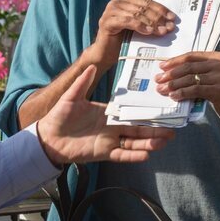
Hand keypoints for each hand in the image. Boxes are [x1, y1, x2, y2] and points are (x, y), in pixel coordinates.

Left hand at [37, 65, 174, 163]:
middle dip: (154, 130)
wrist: (47, 137)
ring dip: (148, 143)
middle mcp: (111, 128)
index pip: (131, 113)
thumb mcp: (71, 97)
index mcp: (107, 113)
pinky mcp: (102, 153)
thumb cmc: (59, 116)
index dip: (145, 114)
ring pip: (133, 142)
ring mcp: (108, 141)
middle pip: (137, 129)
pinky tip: (146, 154)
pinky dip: (133, 155)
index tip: (161, 112)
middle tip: (172, 131)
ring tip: (164, 142)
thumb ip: (83, 83)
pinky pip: (121, 154)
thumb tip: (92, 65)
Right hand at [90, 0, 175, 64]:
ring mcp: (110, 12)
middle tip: (169, 27)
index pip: (146, 2)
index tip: (172, 18)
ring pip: (136, 14)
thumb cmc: (122, 42)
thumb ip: (147, 21)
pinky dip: (139, 26)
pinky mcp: (107, 21)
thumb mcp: (137, 29)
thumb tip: (168, 22)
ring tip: (162, 31)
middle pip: (142, 8)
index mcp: (125, 2)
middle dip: (158, 18)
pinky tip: (149, 32)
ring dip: (151, 23)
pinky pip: (127, 21)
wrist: (104, 54)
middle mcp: (117, 3)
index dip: (161, 9)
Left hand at [155, 51, 219, 122]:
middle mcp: (219, 64)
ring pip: (190, 79)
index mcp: (216, 57)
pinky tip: (174, 96)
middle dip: (171, 74)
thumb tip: (173, 74)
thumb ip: (200, 71)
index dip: (175, 61)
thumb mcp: (215, 75)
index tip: (161, 66)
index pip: (191, 56)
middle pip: (188, 67)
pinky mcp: (219, 90)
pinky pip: (196, 90)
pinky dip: (183, 93)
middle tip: (158, 80)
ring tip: (162, 90)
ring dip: (173, 85)